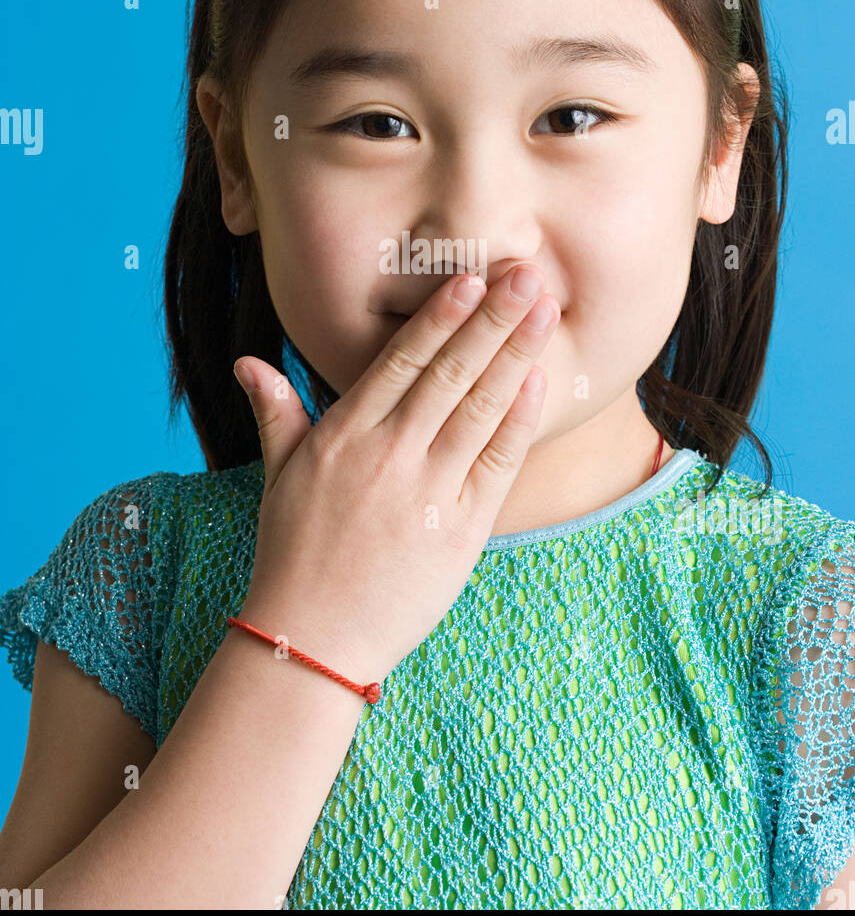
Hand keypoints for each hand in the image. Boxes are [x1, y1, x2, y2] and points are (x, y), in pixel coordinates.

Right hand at [233, 264, 559, 684]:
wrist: (311, 640)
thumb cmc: (293, 555)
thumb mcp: (278, 477)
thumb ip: (277, 413)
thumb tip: (248, 363)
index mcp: (345, 435)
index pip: (401, 361)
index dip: (440, 317)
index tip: (471, 279)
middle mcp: (388, 454)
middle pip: (450, 373)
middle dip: (492, 319)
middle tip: (527, 275)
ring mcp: (427, 491)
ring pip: (480, 408)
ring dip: (516, 356)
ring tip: (545, 312)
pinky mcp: (460, 530)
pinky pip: (496, 464)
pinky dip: (519, 422)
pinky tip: (538, 384)